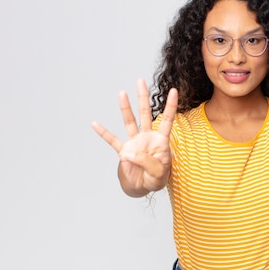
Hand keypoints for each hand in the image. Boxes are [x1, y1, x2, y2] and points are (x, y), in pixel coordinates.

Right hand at [92, 79, 177, 196]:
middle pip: (146, 114)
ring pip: (129, 122)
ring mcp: (135, 143)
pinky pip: (112, 140)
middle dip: (143, 98)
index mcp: (161, 142)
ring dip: (125, 107)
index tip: (173, 90)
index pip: (167, 120)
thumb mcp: (159, 175)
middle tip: (141, 81)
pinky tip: (95, 124)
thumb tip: (129, 152)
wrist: (142, 188)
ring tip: (122, 93)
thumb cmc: (155, 180)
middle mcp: (147, 138)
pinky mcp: (123, 152)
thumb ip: (148, 163)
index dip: (171, 106)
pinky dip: (103, 133)